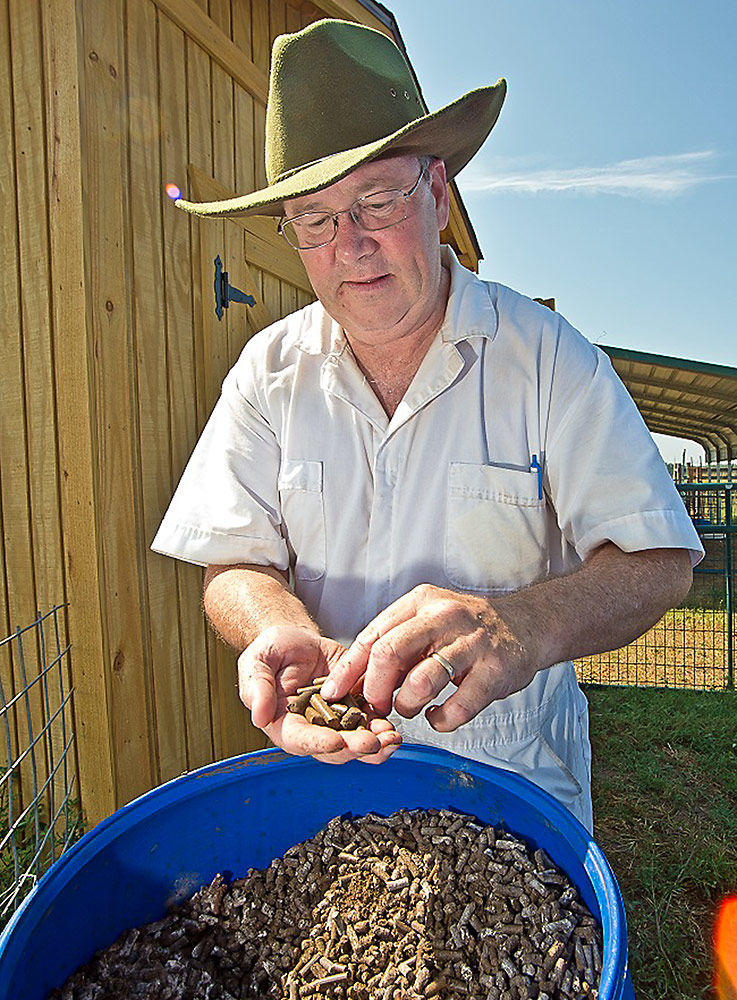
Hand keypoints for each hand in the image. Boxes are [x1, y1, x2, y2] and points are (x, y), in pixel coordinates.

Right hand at [237, 624, 400, 763]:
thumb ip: (257, 687)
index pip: (300, 741)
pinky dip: (383, 727)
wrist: (298, 639)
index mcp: (285, 723)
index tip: (335, 741)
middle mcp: (313, 728)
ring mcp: (336, 720)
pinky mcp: (355, 706)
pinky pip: (371, 721)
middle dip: (354, 748)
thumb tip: (259, 717)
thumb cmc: (273, 651)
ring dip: (375, 744)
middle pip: (334, 749)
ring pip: (356, 741)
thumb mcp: (257, 661)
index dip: (318, 744)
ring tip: (391, 738)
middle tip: (373, 742)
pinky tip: (394, 726)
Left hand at [321, 585, 538, 732]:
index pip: (372, 635)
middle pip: (389, 654)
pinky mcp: (495, 671)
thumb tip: (355, 680)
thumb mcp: (429, 620)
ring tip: (411, 708)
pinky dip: (442, 720)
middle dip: (374, 690)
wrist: (528, 624)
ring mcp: (471, 643)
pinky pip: (458, 707)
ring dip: (407, 705)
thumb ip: (397, 643)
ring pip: (421, 681)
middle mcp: (443, 617)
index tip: (335, 694)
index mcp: (420, 603)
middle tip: (376, 707)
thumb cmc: (467, 629)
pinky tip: (440, 716)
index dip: (349, 670)